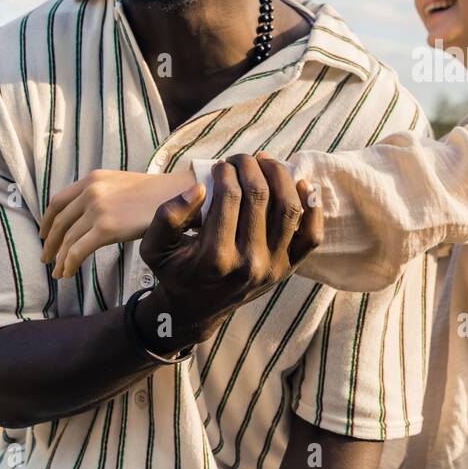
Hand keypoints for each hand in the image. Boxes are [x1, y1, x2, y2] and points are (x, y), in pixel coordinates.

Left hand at [39, 169, 192, 279]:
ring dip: (60, 259)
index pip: (58, 201)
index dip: (47, 221)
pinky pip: (78, 250)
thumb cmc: (157, 195)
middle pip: (59, 222)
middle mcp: (90, 191)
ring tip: (59, 272)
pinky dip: (70, 263)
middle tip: (46, 259)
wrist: (179, 196)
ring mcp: (97, 209)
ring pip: (68, 239)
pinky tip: (69, 273)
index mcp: (93, 179)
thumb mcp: (122, 185)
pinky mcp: (106, 228)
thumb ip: (102, 194)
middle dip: (50, 243)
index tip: (44, 234)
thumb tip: (89, 217)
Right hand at [136, 153, 322, 349]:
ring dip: (281, 177)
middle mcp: (249, 263)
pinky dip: (312, 207)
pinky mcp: (288, 269)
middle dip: (251, 167)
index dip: (227, 172)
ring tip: (266, 162)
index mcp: (216, 257)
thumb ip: (168, 215)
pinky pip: (311, 236)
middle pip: (261, 197)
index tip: (221, 165)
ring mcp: (273, 267)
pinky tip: (301, 183)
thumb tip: (199, 188)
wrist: (196, 310)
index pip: (230, 197)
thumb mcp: (155, 247)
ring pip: (289, 209)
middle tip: (242, 158)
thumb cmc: (175, 271)